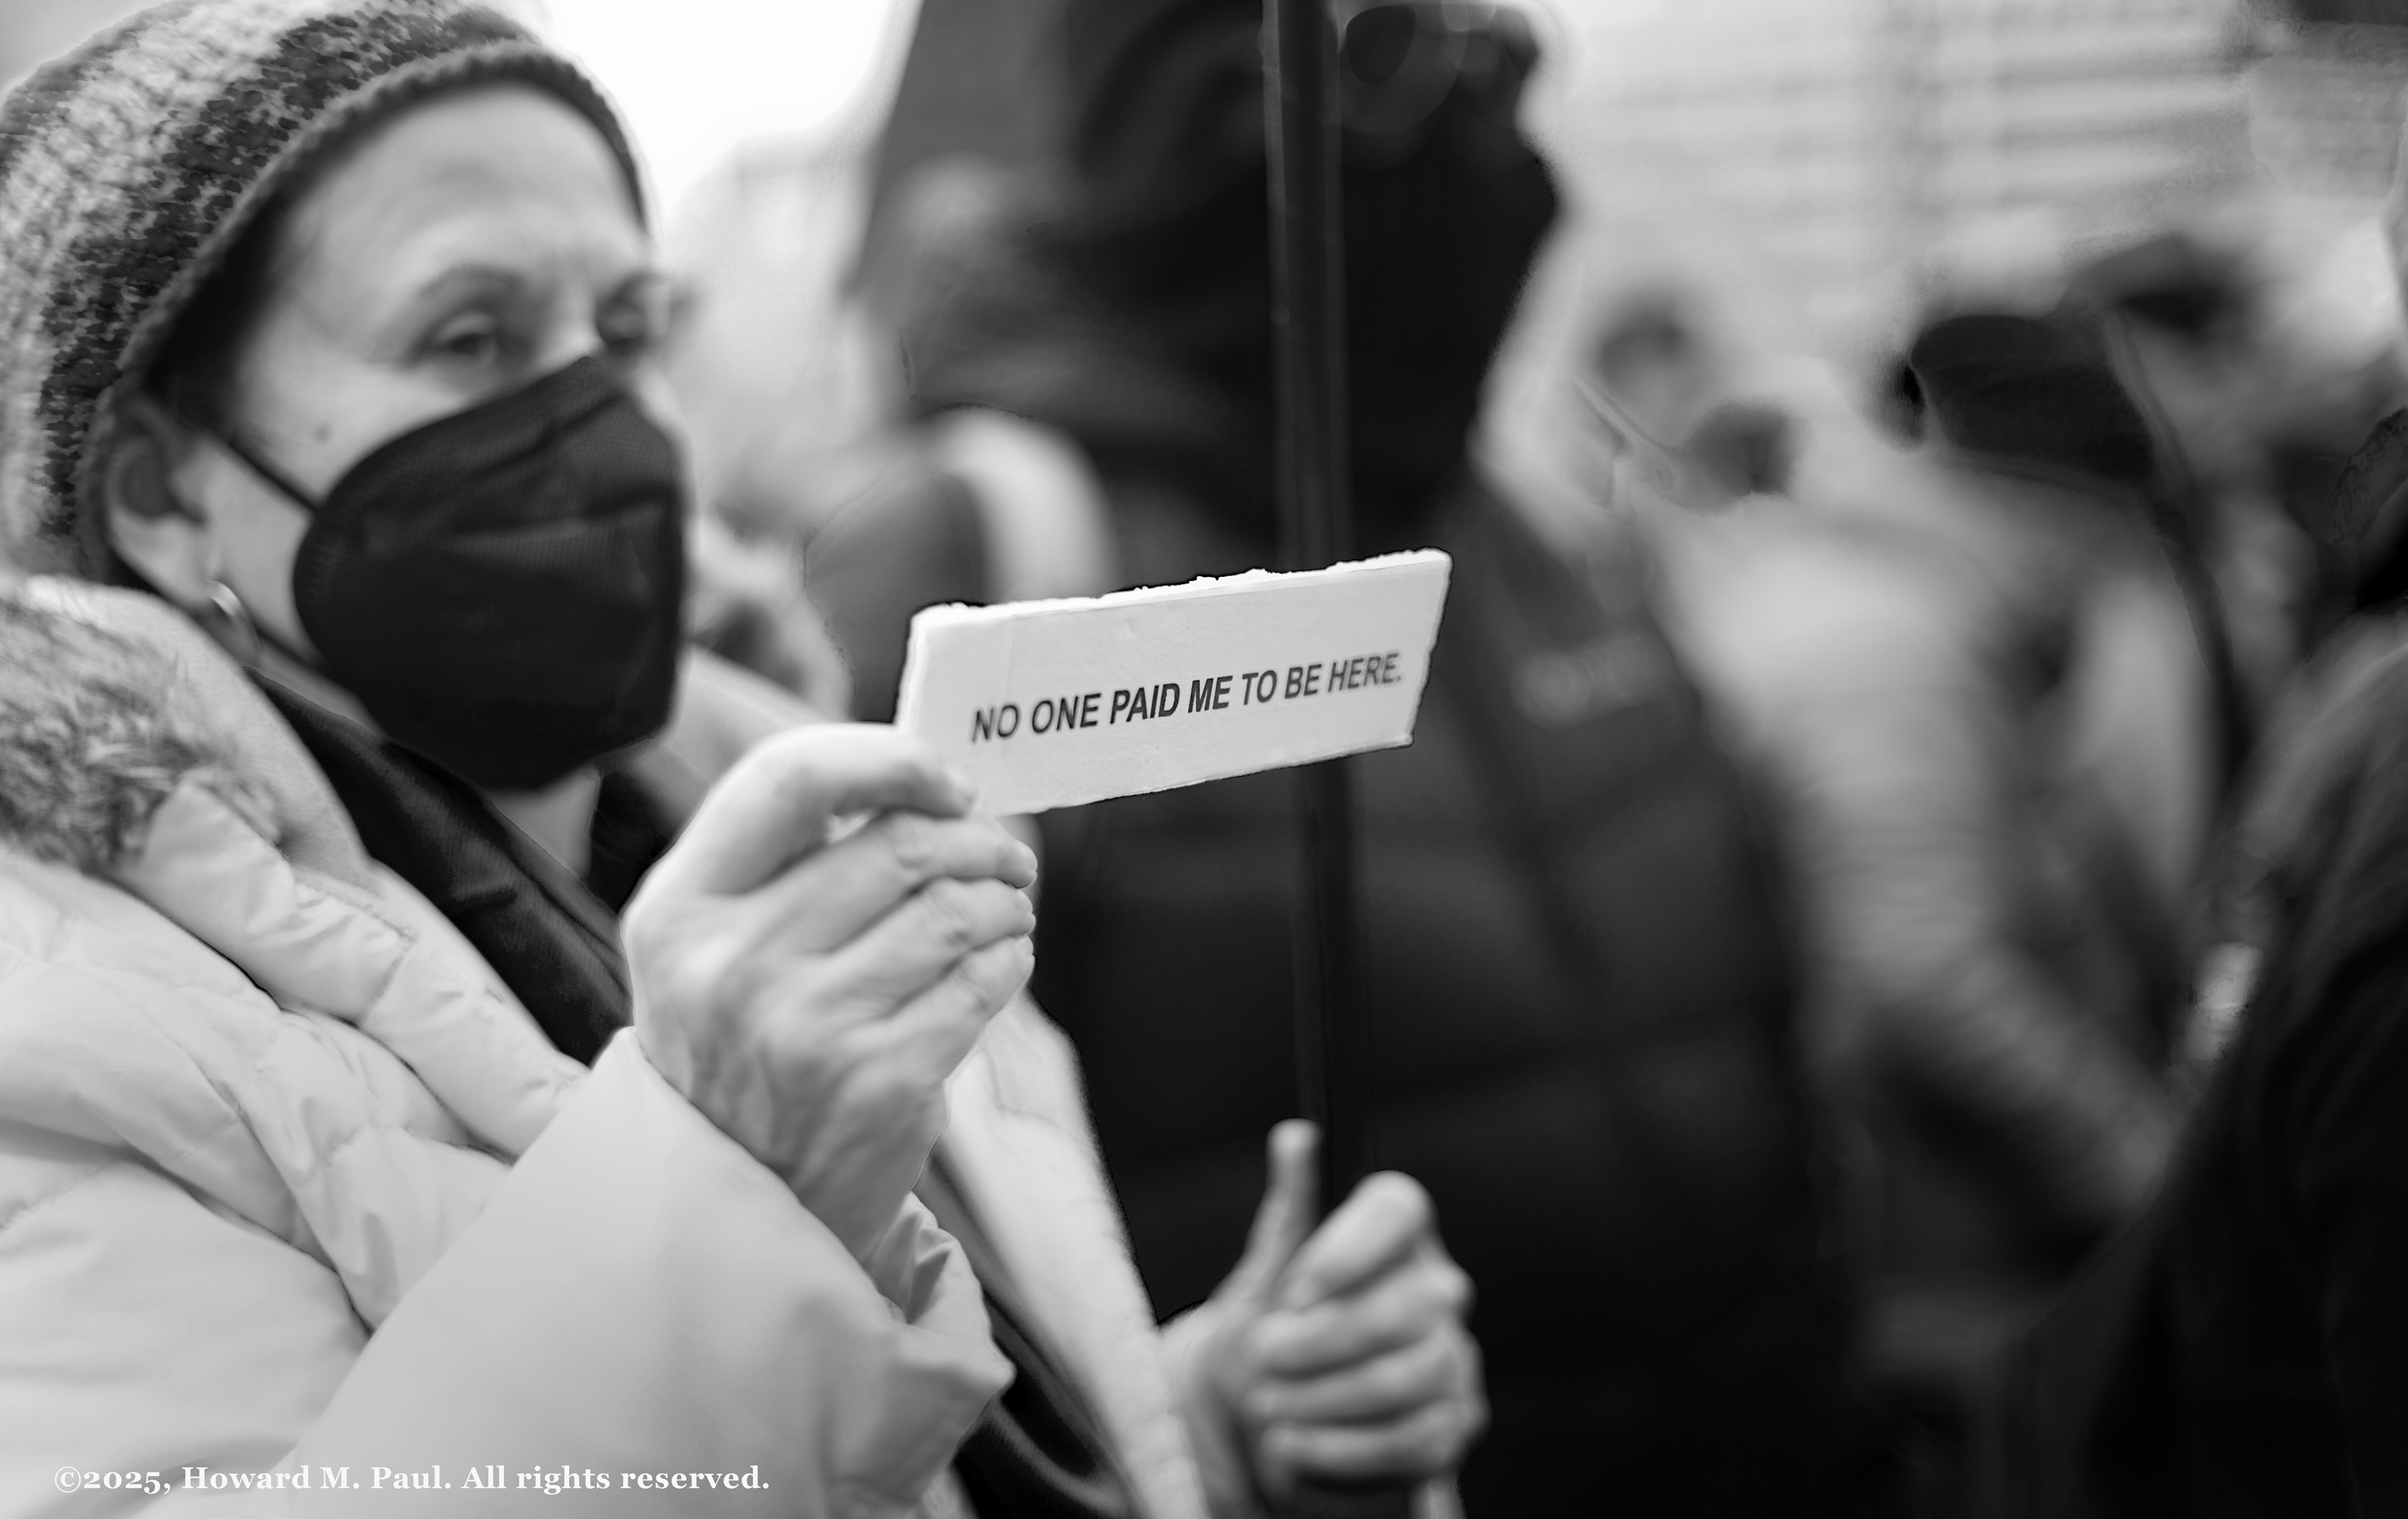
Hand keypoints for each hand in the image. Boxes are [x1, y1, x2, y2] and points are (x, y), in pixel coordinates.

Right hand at [623, 724, 1036, 1262]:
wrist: (734, 1201)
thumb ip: (784, 857)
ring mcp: (810, 1029)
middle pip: (899, 843)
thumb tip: (923, 780)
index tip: (942, 779)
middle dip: (976, 838)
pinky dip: (1010, 956)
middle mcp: (735, 965)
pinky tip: (1001, 959)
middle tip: (1002, 854)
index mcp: (679, 910)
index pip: (790, 778)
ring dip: (1003, 898)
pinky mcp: (884, 1083)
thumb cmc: (736, 1044)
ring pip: (955, 910)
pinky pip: (983, 982)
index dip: (887, 759)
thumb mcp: (707, 945)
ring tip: (1006, 907)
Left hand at [1173, 1124, 1484, 1513]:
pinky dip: (1341, 1449)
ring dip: (1324, 1398)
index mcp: (1394, 1234)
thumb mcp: (1269, 1272)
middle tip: (1264, 1355)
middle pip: (1404, 1306)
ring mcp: (1453, 1359)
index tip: (1295, 1290)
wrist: (1279, 1419)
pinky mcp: (1452, 1424)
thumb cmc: (1279, 1330)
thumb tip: (1297, 1136)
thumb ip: (1291, 1209)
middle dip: (1322, 1340)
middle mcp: (1437, 1288)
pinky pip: (1411, 1440)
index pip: (1397, 1209)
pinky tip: (1291, 1447)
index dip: (1349, 1249)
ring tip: (1267, 1407)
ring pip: (1408, 1377)